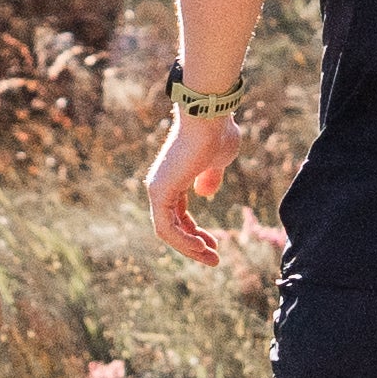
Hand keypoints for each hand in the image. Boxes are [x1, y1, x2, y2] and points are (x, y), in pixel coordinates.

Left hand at [144, 110, 244, 266]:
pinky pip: (166, 228)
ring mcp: (158, 190)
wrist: (210, 118)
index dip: (196, 234)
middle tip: (214, 259)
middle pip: (172, 228)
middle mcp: (161, 186)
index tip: (215, 244)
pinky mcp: (159, 193)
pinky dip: (183, 241)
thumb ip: (210, 177)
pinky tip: (200, 247)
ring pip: (168, 232)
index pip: (179, 216)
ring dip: (189, 248)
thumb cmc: (218, 134)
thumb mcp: (218, 161)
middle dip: (193, 246)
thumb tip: (204, 192)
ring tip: (211, 258)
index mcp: (174, 180)